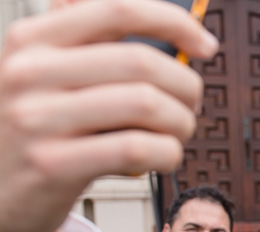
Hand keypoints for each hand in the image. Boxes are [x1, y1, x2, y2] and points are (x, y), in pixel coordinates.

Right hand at [0, 0, 217, 231]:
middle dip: (187, 87)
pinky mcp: (53, 165)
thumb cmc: (42, 132)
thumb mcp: (47, 78)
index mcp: (32, 39)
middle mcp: (29, 72)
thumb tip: (175, 31)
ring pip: (147, 105)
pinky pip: (138, 149)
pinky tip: (164, 157)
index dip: (174, 22)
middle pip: (143, 62)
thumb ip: (90, 46)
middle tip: (191, 107)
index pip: (117, 10)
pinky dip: (168, 153)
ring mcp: (37, 119)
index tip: (206, 46)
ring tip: (177, 135)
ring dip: (181, 123)